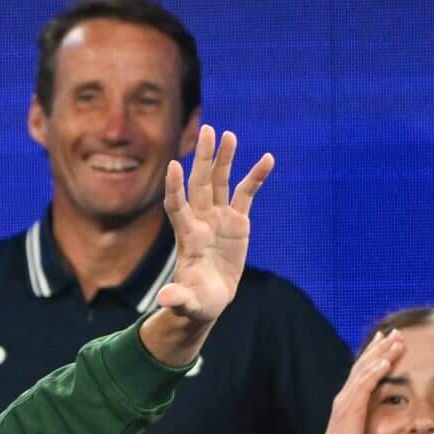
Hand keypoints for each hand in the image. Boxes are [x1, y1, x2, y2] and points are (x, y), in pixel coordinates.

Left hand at [141, 126, 274, 364]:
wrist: (208, 299)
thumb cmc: (193, 302)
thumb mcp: (185, 303)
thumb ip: (176, 298)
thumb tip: (166, 299)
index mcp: (187, 237)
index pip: (176, 206)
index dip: (174, 188)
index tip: (173, 165)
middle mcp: (200, 221)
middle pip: (200, 183)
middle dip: (204, 159)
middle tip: (207, 131)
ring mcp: (218, 218)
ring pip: (221, 183)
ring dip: (225, 159)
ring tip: (229, 135)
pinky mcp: (237, 222)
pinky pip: (246, 194)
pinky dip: (256, 177)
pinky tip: (268, 158)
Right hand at [318, 332, 405, 433]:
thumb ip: (374, 423)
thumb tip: (394, 423)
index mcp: (348, 402)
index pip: (362, 372)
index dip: (374, 355)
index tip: (387, 341)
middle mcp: (344, 397)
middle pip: (363, 364)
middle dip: (380, 347)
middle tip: (394, 331)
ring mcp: (345, 401)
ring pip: (365, 370)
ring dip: (382, 353)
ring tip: (397, 340)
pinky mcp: (349, 408)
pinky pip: (364, 384)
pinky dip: (376, 371)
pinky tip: (387, 361)